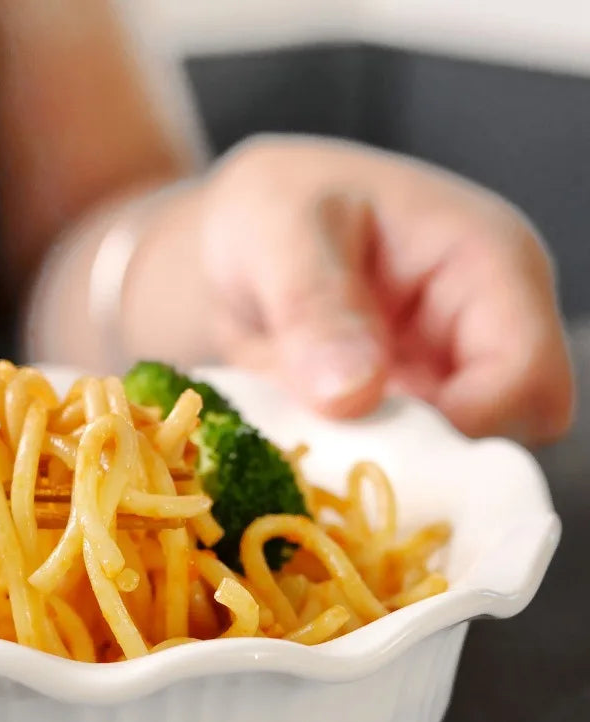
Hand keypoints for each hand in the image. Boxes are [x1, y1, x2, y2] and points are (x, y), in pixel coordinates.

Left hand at [195, 136, 573, 443]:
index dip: (465, 424)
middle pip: (509, 429)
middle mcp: (487, 324)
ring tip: (312, 443)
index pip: (525, 371)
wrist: (240, 237)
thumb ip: (312, 306)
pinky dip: (360, 467)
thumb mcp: (275, 232)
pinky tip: (311, 450)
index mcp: (485, 259)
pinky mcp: (409, 410)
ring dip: (388, 466)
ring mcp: (451, 373)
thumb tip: (352, 396)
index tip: (378, 446)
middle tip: (339, 453)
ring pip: (458, 458)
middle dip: (429, 456)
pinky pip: (407, 463)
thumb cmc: (270, 209)